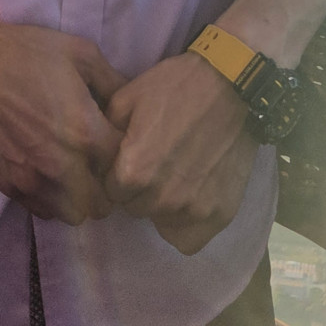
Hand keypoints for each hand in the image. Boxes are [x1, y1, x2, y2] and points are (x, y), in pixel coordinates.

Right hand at [0, 20, 125, 224]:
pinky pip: (42, 210)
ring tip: (74, 173)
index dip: (124, 157)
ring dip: (79, 198)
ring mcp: (32, 179)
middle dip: (106, 187)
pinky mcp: (8, 185)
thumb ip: (113, 82)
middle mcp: (62, 164)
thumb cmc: (26, 54)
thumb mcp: (80, 53)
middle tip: (98, 165)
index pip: (124, 168)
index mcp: (85, 131)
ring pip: (73, 215)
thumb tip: (131, 103)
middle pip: (103, 204)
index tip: (115, 145)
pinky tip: (47, 173)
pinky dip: (51, 199)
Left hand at [104, 54, 258, 254]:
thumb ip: (103, 133)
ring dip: (162, 204)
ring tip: (176, 175)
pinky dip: (185, 226)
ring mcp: (193, 210)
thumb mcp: (126, 98)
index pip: (110, 191)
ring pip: (160, 221)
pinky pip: (188, 240)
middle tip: (156, 162)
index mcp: (133, 172)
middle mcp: (161, 198)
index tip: (131, 157)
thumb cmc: (175, 86)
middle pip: (135, 208)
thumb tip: (94, 157)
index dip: (118, 172)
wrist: (231, 84)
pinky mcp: (219, 215)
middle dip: (139, 189)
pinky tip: (188, 200)